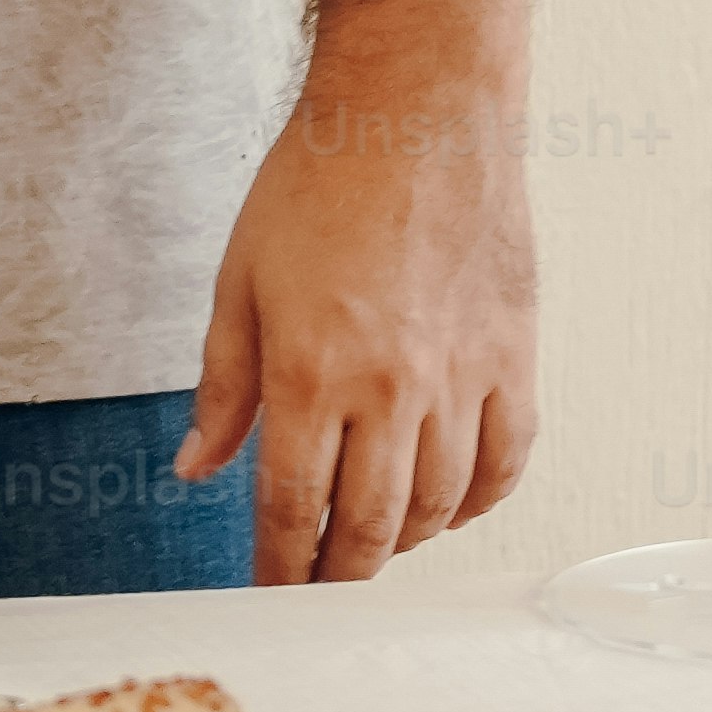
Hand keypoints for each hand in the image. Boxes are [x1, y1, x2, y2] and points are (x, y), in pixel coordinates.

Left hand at [182, 61, 538, 579]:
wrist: (415, 119)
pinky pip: (506, 460)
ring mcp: (462, 379)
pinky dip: (477, 501)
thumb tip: (197, 467)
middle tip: (319, 590)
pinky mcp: (514, 359)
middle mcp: (392, 390)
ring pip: (439, 504)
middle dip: (338, 573)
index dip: (278, 563)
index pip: (291, 505)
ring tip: (373, 547)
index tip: (268, 592)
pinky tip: (450, 509)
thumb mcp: (238, 283)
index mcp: (309, 374)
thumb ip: (223, 387)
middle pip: (369, 524)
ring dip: (404, 542)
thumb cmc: (315, 187)